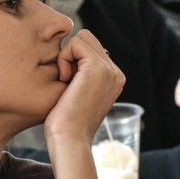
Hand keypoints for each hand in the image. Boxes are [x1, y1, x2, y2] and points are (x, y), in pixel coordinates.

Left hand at [44, 29, 123, 145]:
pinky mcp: (98, 67)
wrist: (70, 141)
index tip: (68, 86)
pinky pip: (75, 43)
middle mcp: (116, 73)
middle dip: (70, 55)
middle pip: (87, 39)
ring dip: (67, 56)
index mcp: (113, 79)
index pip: (90, 49)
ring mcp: (110, 69)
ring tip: (66, 82)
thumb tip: (71, 60)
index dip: (72, 60)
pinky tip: (65, 81)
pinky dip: (63, 59)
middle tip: (66, 82)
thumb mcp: (77, 95)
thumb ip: (80, 77)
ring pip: (82, 38)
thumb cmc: (65, 125)